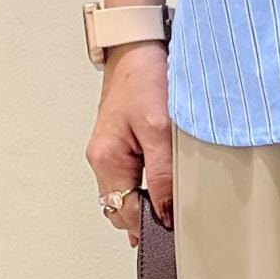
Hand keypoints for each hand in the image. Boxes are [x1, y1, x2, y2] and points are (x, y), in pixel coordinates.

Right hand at [85, 41, 172, 243]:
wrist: (138, 46)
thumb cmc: (143, 77)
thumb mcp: (159, 128)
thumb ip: (163, 174)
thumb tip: (166, 211)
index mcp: (106, 160)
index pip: (126, 212)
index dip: (151, 226)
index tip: (175, 232)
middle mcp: (103, 160)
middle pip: (122, 209)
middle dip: (146, 221)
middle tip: (177, 225)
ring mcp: (110, 154)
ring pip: (126, 197)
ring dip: (146, 206)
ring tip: (172, 209)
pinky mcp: (121, 145)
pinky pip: (131, 180)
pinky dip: (146, 190)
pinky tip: (163, 190)